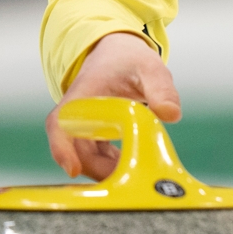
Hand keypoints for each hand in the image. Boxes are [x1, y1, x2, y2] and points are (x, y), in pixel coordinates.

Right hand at [45, 32, 181, 179]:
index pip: (61, 124)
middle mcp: (76, 114)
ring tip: (136, 175)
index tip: (73, 169)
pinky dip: (112, 165)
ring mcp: (83, 127)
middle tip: (128, 179)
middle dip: (97, 169)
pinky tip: (133, 167)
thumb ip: (161, 88)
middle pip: (75, 150)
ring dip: (106, 170)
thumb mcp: (150, 68)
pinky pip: (96, 157)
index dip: (63, 148)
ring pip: (86, 157)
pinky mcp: (92, 136)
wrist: (118, 54)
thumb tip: (171, 114)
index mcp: (83, 96)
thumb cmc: (129, 59)